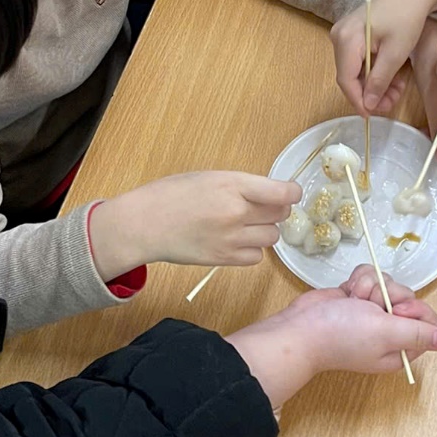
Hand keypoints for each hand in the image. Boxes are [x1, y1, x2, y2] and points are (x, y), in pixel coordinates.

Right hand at [88, 170, 299, 277]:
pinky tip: (236, 241)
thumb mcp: (210, 177)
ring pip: (272, 238)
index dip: (292, 193)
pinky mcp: (224, 260)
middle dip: (276, 210)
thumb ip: (241, 185)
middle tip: (261, 206)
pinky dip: (252, 250)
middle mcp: (236, 212)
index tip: (289, 192)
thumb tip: (271, 194)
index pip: (283, 193)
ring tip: (245, 224)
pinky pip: (257, 257)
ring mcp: (231, 239)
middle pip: (280, 215)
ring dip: (264, 230)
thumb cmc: (172, 194)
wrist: (144, 224)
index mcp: (232, 184)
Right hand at [228, 274, 436, 403]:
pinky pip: (370, 277)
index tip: (397, 309)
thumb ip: (417, 334)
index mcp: (400, 348)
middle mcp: (389, 331)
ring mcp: (371, 313)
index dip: (415, 309)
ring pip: (387, 283)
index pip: (427, 320)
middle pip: (407, 297)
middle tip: (371, 304)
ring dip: (370, 285)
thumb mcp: (385, 334)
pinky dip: (358, 280)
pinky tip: (347, 291)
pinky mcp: (356, 297)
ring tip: (354, 298)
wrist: (300, 328)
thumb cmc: (341, 335)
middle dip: (388, 293)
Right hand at [332, 0, 436, 115]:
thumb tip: (368, 105)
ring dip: (375, 83)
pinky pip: (360, 59)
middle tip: (392, 103)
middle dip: (370, 92)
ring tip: (397, 89)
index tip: (373, 116)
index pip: (346, 80)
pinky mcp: (353, 33)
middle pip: (349, 76)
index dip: (358, 101)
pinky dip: (375, 70)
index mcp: (346, 39)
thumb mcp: (396, 53)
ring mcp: (345, 33)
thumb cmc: (407, 17)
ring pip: (356, 70)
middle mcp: (339, 35)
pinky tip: (392, 75)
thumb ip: (379, 80)